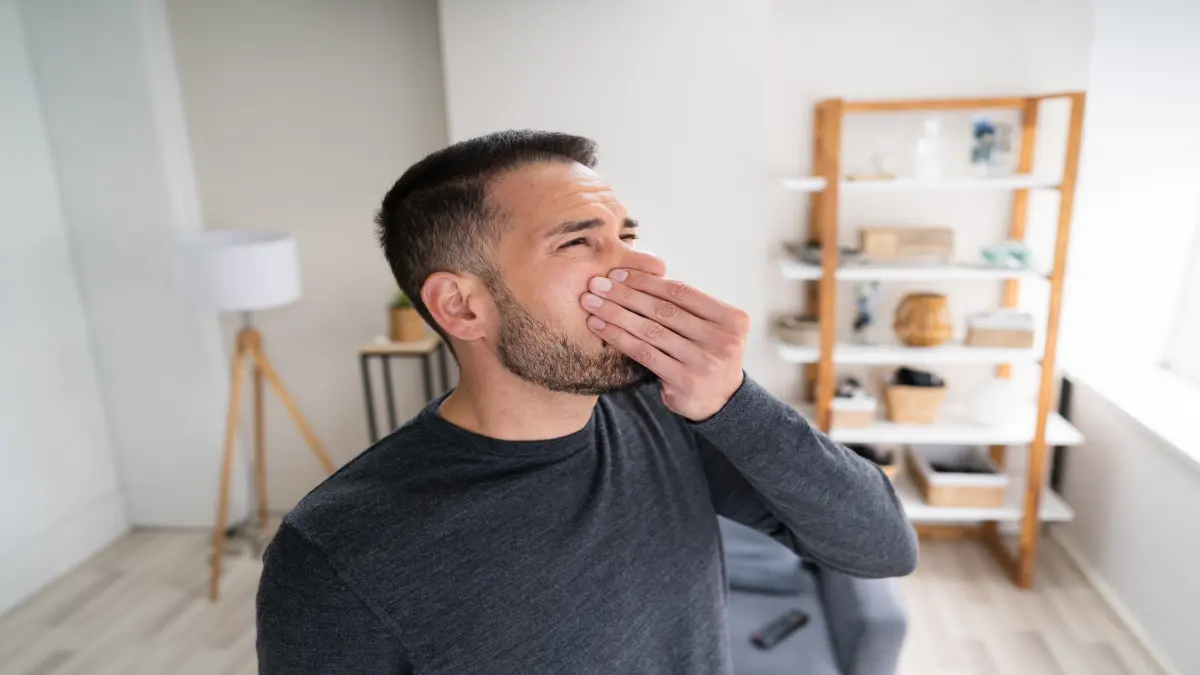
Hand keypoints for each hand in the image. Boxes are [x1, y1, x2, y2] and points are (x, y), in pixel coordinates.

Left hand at [581, 268, 748, 420]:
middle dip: (625, 294)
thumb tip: (637, 274)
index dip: (646, 281)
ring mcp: (704, 361)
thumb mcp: (710, 326)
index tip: (617, 273)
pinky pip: (644, 353)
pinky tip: (599, 327)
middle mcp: (722, 339)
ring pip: (651, 331)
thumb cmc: (706, 353)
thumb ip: (686, 306)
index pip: (681, 292)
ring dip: (616, 314)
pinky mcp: (685, 381)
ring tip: (591, 303)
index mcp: (731, 318)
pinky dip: (619, 337)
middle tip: (596, 284)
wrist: (722, 400)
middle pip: (664, 310)